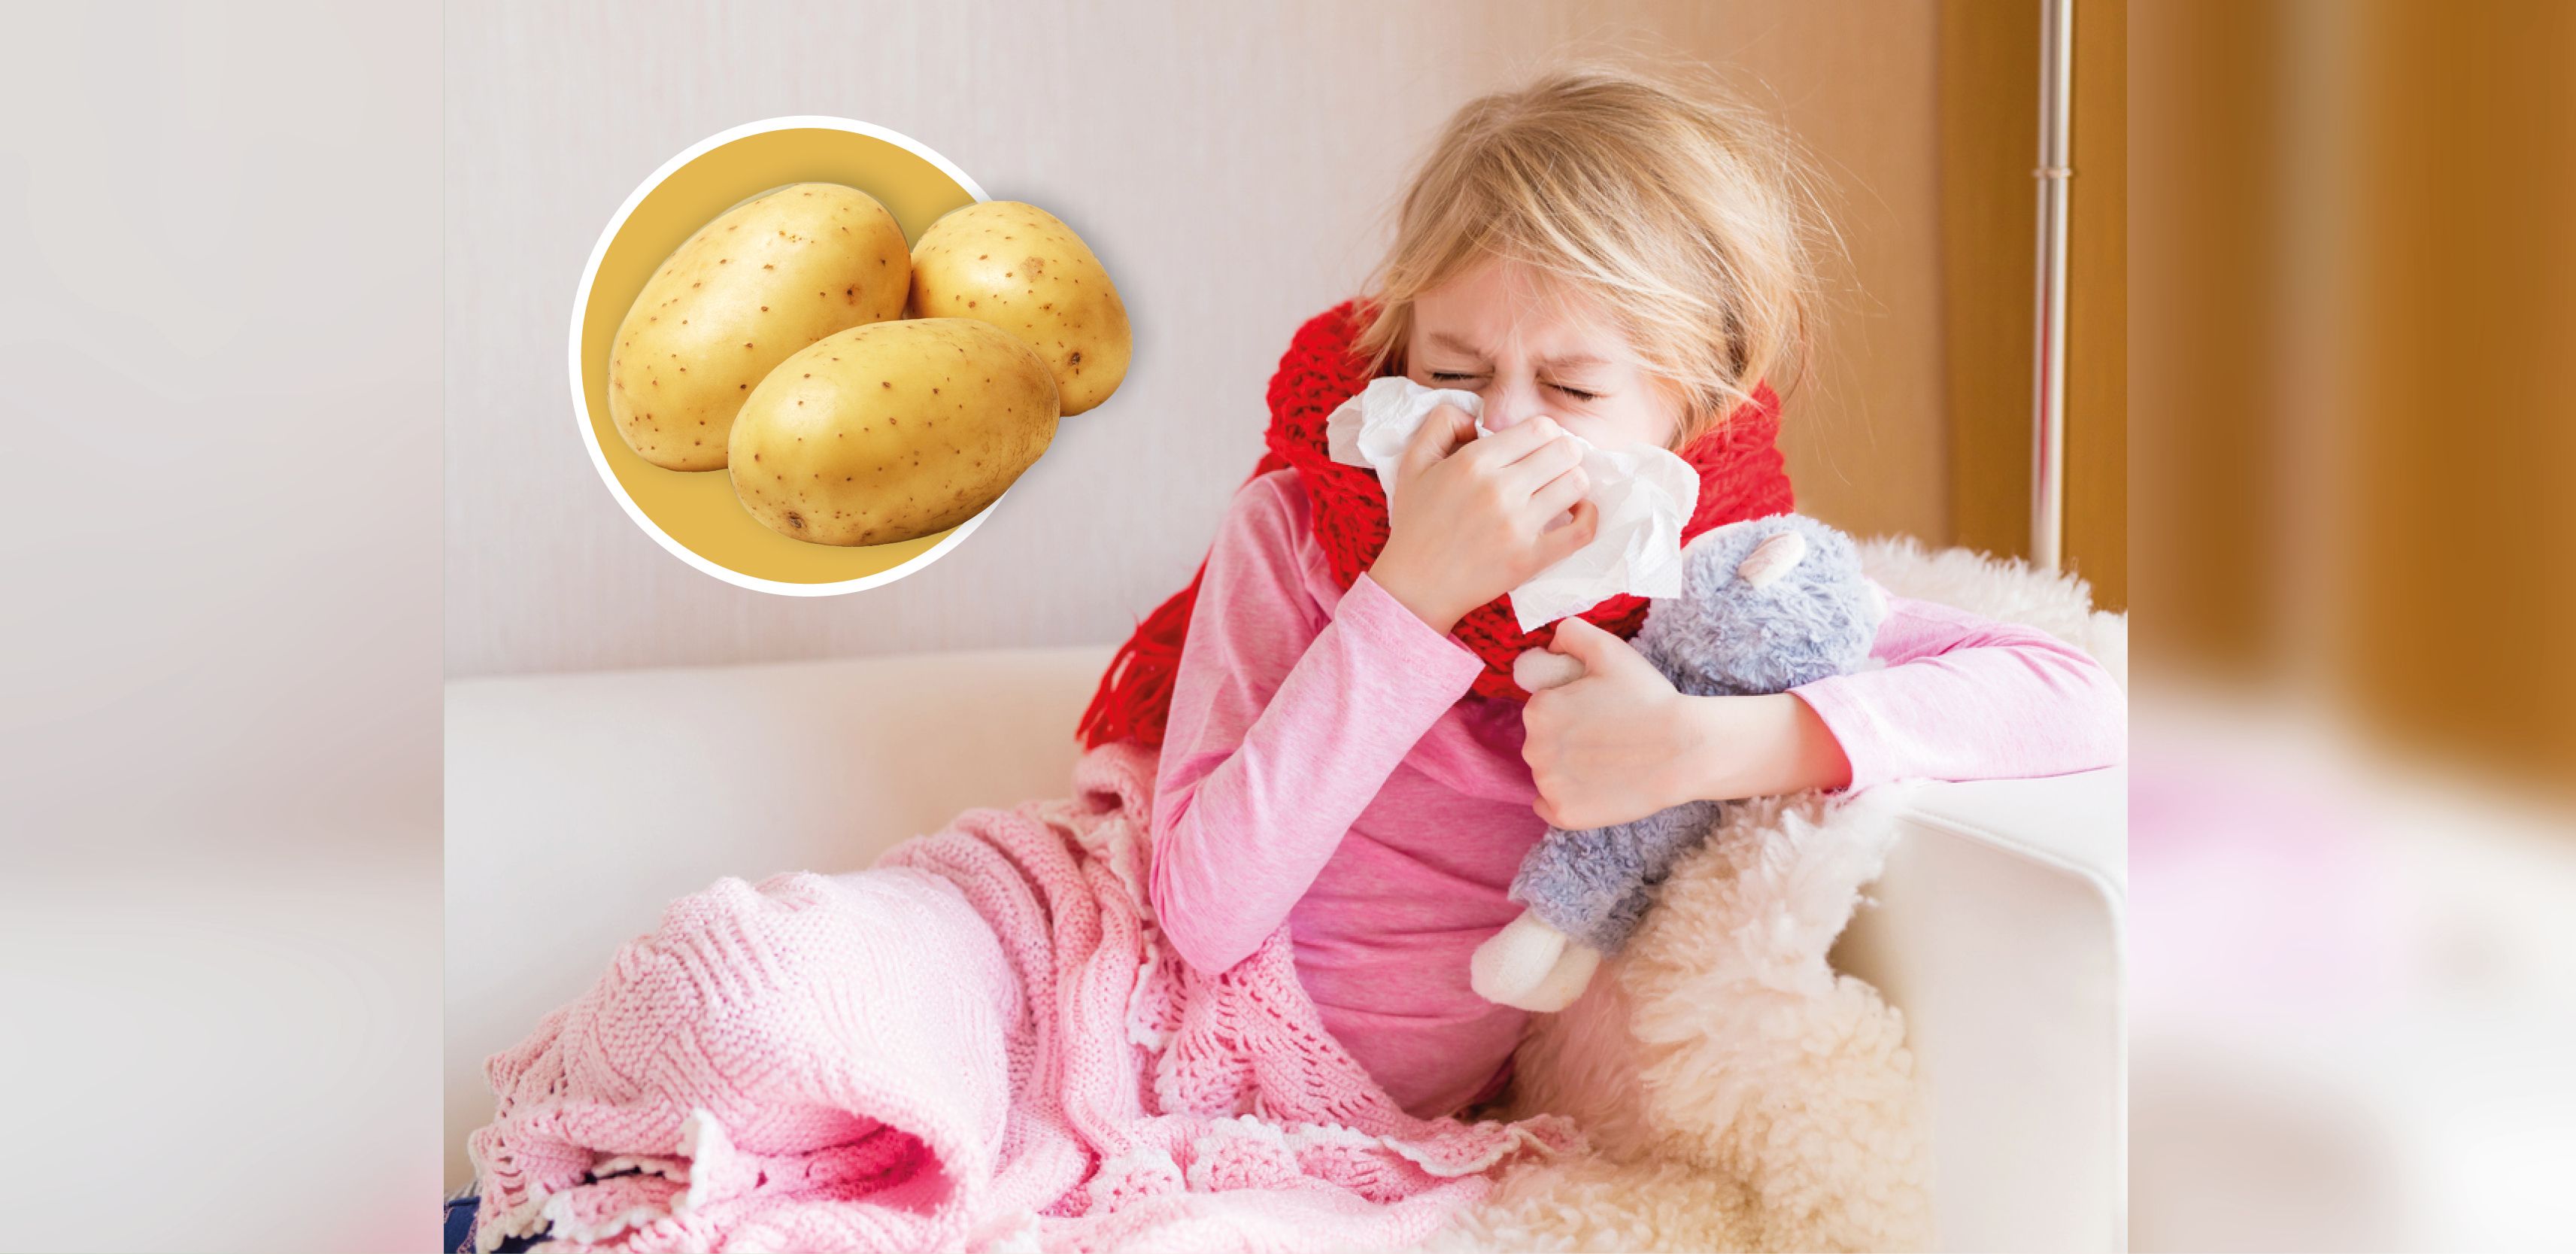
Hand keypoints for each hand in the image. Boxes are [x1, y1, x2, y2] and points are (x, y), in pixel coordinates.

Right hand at [1367, 406, 1599, 632]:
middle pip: (1565, 451)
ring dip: (1572, 483)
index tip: (1534, 448)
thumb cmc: (1415, 523)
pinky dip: (1588, 516)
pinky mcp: (1530, 558)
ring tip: (1556, 490)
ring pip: (1577, 483)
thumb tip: (1476, 416)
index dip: (1543, 433)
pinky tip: (1576, 512)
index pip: (1540, 427)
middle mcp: (1499, 489)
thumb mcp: (1413, 462)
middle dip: (1562, 454)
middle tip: (1549, 468)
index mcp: (1474, 461)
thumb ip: (1442, 423)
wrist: (1414, 587)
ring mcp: (1518, 525)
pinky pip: (1582, 530)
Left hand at [1520, 619, 1856, 828]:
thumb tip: (1548, 644)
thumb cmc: (1649, 698)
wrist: (1684, 749)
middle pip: (1543, 742)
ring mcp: (1548, 785)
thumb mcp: (1609, 649)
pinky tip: (1595, 788)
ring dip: (1569, 769)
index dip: (1573, 709)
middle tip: (1608, 736)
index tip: (1602, 713)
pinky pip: (1550, 807)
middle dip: (1568, 739)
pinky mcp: (1565, 815)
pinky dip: (1567, 800)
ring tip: (1609, 762)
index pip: (1544, 709)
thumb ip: (1570, 633)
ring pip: (1548, 774)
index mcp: (1538, 709)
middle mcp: (1533, 748)